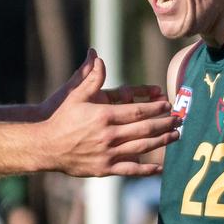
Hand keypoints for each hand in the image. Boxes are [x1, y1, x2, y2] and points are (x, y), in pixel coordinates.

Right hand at [37, 51, 180, 176]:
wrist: (44, 146)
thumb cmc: (60, 117)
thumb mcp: (75, 94)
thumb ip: (91, 76)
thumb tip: (96, 54)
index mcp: (104, 116)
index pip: (137, 112)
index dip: (155, 108)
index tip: (168, 105)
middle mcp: (108, 135)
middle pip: (144, 130)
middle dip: (165, 124)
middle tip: (179, 120)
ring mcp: (108, 154)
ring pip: (141, 148)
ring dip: (161, 142)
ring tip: (175, 136)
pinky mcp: (105, 168)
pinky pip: (130, 170)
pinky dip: (147, 170)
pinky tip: (160, 168)